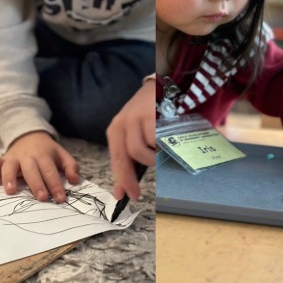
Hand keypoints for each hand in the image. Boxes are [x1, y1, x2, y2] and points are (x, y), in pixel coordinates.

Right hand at [0, 131, 78, 202]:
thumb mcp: (62, 155)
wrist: (30, 135)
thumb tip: (75, 180)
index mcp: (44, 155)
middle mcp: (28, 157)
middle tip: (42, 198)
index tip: (61, 198)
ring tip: (12, 191)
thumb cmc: (48, 151)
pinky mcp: (1, 159)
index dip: (56, 185)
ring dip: (10, 178)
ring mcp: (13, 158)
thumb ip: (71, 166)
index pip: (51, 171)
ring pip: (10, 166)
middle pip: (32, 170)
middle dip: (37, 184)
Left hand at [107, 80, 155, 200]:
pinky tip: (166, 141)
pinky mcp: (152, 115)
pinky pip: (156, 141)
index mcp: (115, 129)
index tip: (125, 196)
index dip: (120, 180)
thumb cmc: (147, 114)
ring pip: (142, 151)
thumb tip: (126, 185)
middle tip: (139, 190)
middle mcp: (123, 123)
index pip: (115, 159)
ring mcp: (137, 119)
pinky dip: (162, 147)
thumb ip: (130, 156)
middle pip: (126, 157)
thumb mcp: (134, 133)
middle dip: (131, 177)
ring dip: (152, 159)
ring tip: (159, 155)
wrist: (159, 86)